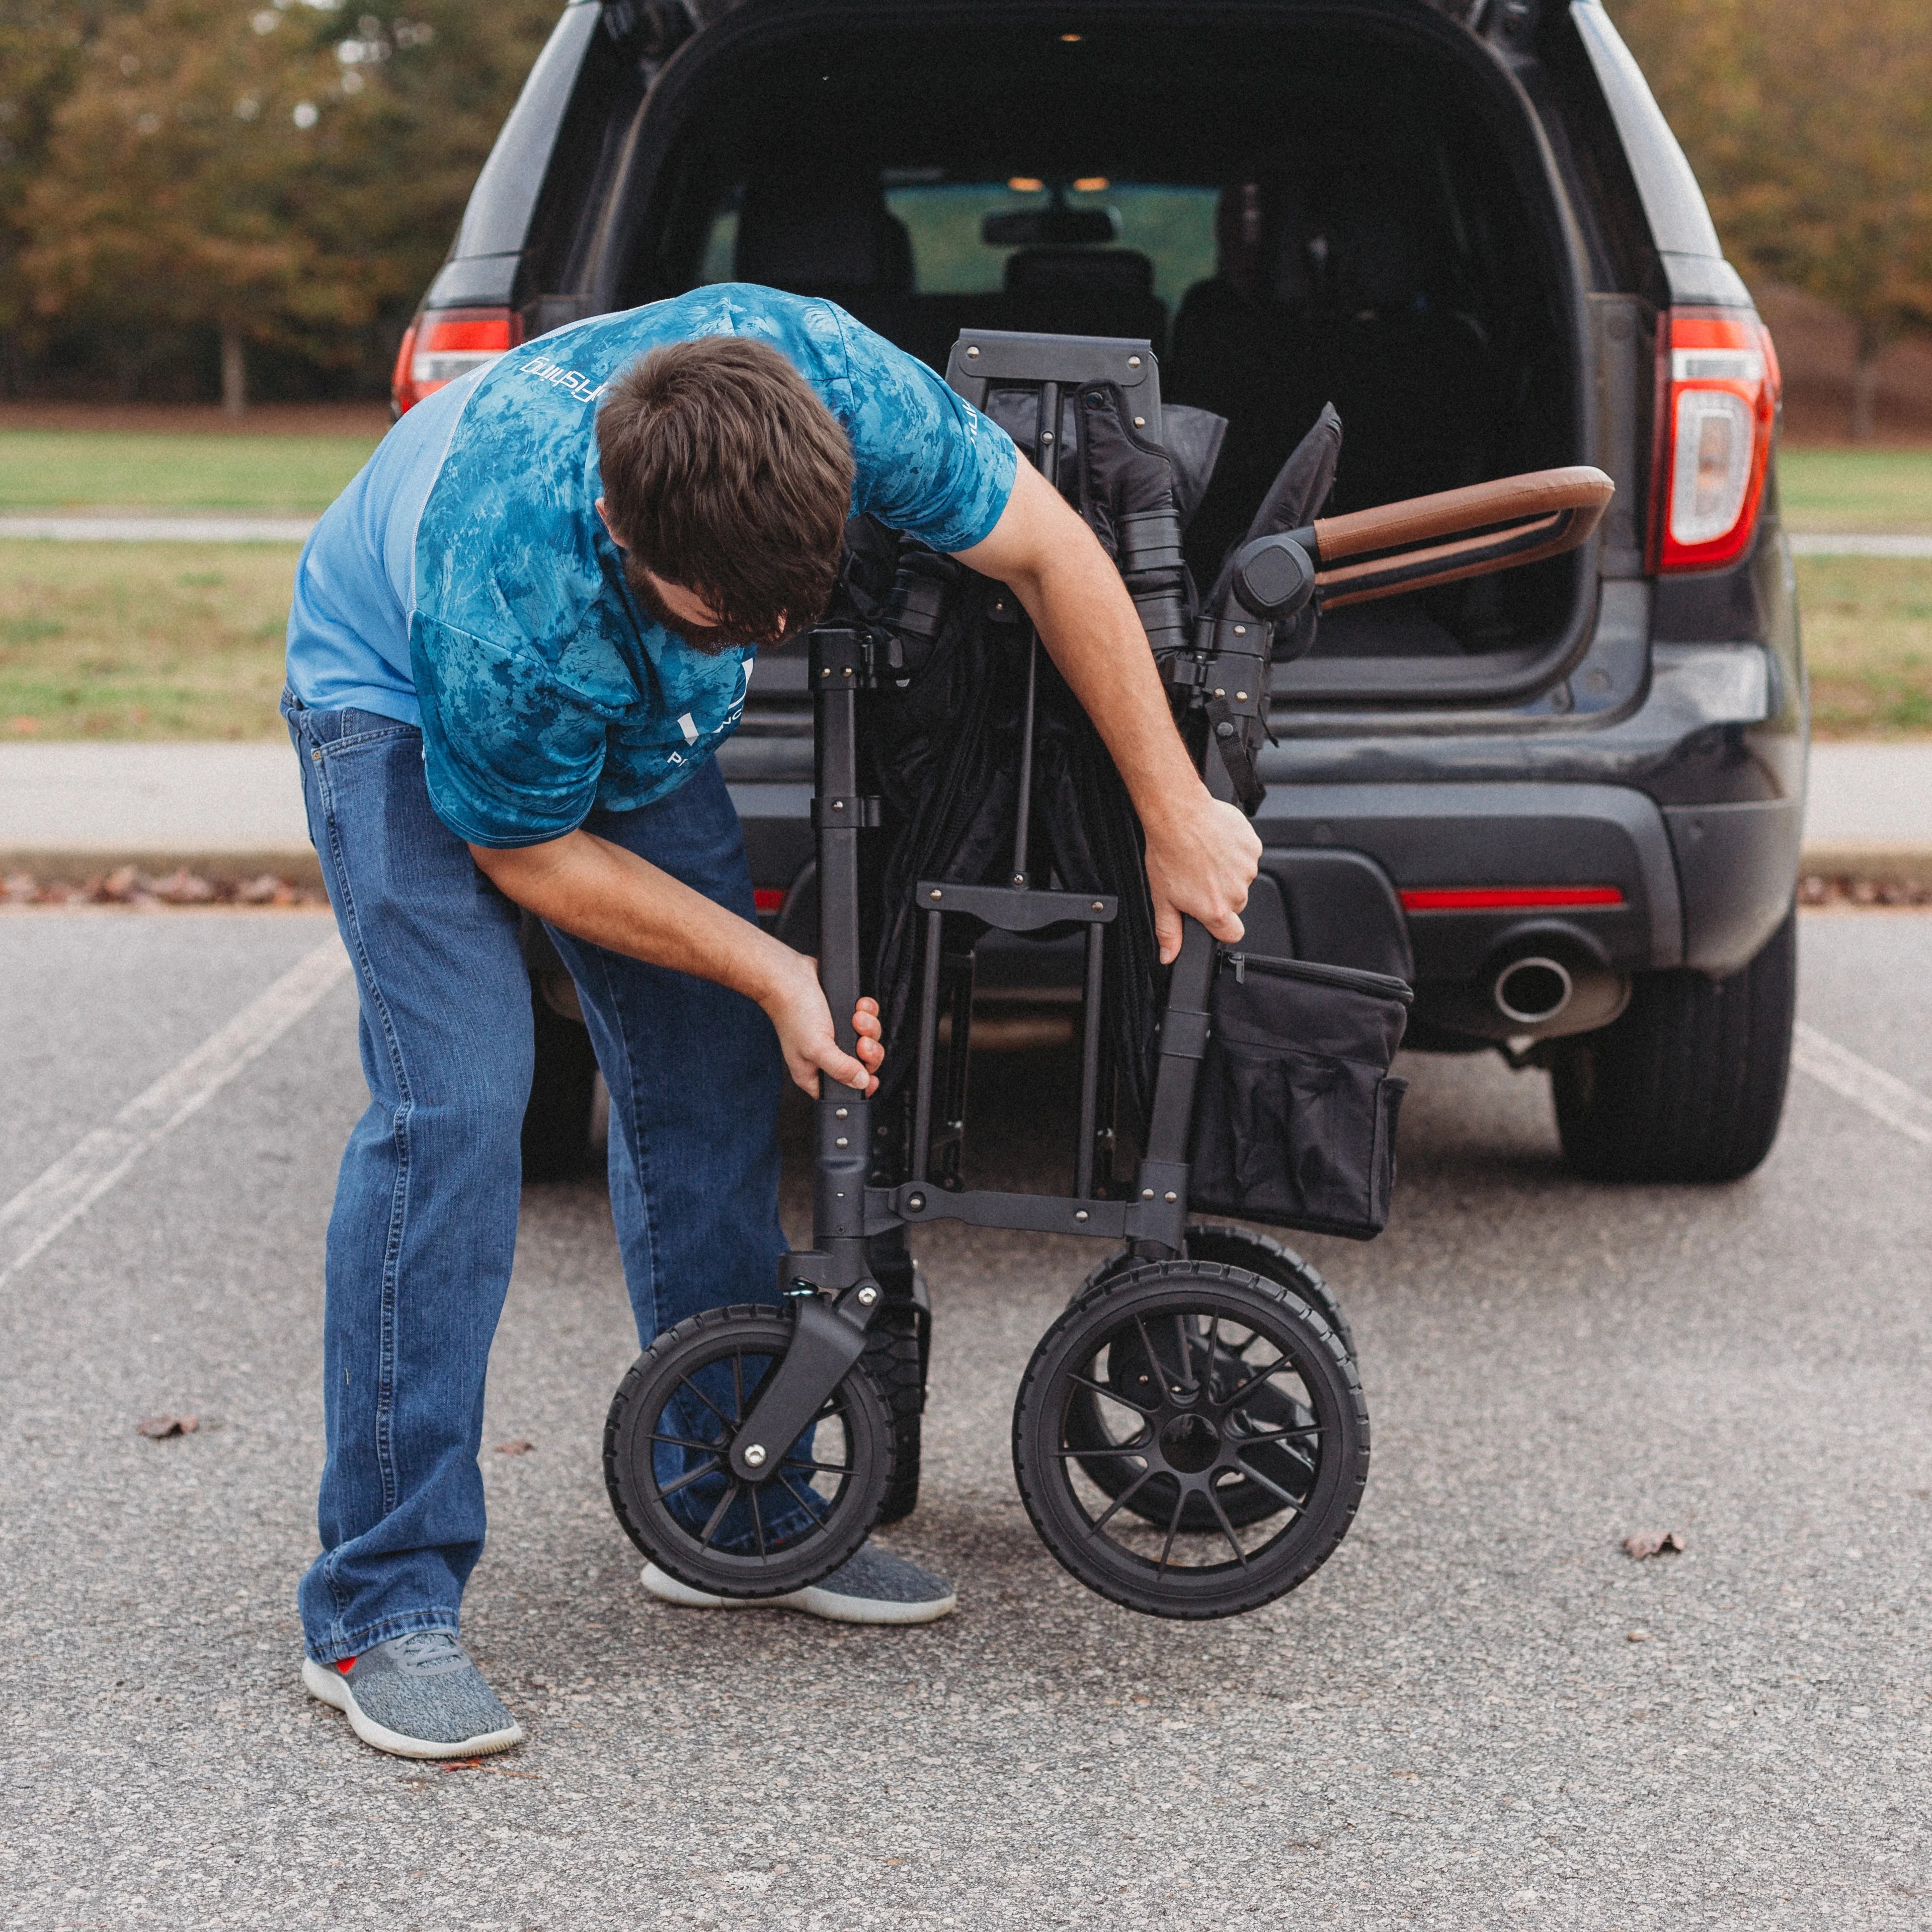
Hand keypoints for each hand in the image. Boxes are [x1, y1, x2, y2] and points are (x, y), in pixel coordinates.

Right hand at [761, 953, 883, 1097]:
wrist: (791, 975)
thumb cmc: (794, 1012)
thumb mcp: (817, 1048)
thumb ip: (840, 1068)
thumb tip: (861, 1082)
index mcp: (813, 1072)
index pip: (841, 1091)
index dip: (859, 1087)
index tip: (871, 1078)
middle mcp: (826, 1056)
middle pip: (862, 1065)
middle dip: (868, 1052)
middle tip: (861, 1041)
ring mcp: (837, 1035)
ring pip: (869, 1040)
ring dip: (869, 1028)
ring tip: (857, 1017)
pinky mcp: (845, 1016)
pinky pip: (868, 1019)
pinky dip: (868, 1012)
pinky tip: (859, 1006)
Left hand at [1142, 795, 1261, 964]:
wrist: (1178, 815)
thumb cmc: (1168, 853)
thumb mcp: (1162, 898)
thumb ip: (1169, 931)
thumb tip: (1168, 956)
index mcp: (1216, 910)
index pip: (1232, 933)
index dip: (1221, 926)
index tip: (1210, 913)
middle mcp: (1236, 892)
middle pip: (1235, 903)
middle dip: (1220, 893)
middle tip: (1198, 876)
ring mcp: (1247, 869)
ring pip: (1241, 878)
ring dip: (1227, 870)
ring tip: (1204, 856)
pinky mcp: (1253, 846)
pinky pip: (1247, 855)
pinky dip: (1234, 850)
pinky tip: (1215, 843)